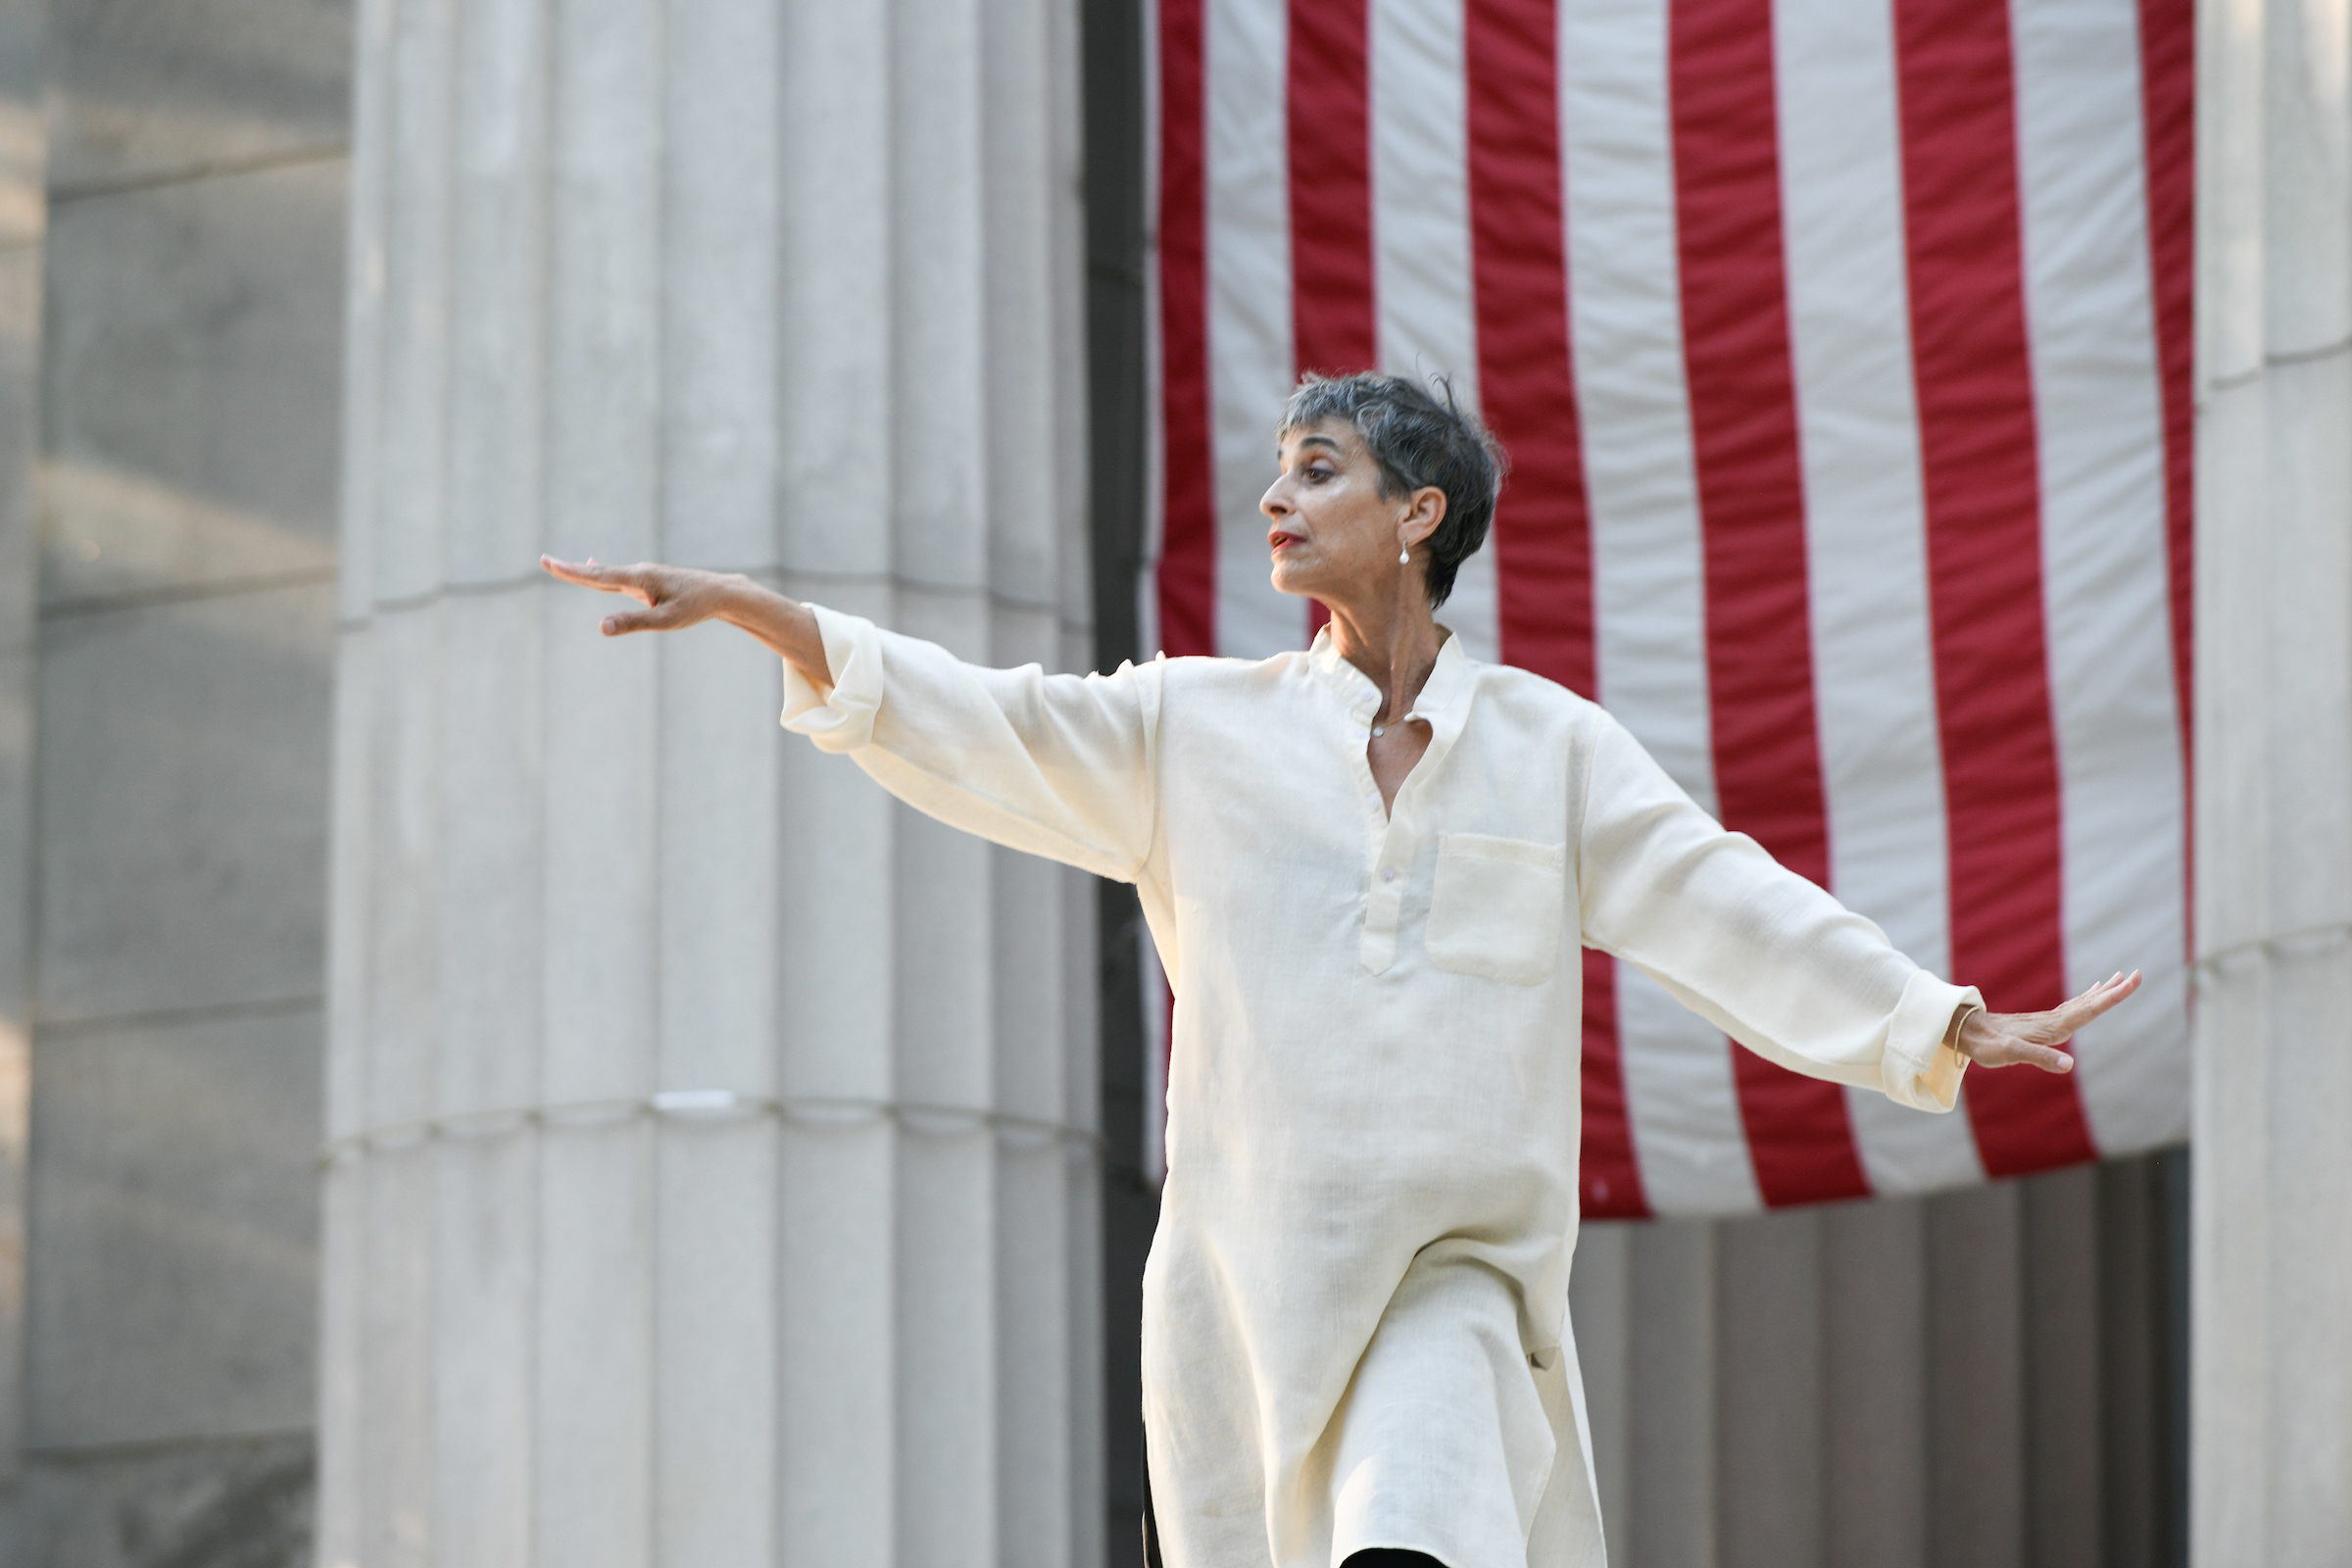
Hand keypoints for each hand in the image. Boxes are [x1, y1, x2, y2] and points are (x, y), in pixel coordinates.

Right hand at [540, 555, 741, 635]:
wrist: (722, 593)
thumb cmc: (696, 607)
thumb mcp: (665, 621)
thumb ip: (632, 623)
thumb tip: (601, 627)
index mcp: (640, 579)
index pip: (598, 576)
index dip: (572, 572)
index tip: (549, 563)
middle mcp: (639, 573)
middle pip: (598, 572)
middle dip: (571, 569)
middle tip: (544, 561)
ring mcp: (644, 576)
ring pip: (608, 573)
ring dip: (584, 571)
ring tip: (563, 566)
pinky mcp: (650, 581)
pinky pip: (619, 577)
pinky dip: (601, 572)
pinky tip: (595, 565)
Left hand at [1953, 970, 2141, 1072]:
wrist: (1965, 1032)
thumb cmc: (1987, 1045)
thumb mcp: (2011, 1054)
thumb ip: (2040, 1058)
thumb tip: (2070, 1064)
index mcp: (2053, 1026)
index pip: (2090, 1009)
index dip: (2113, 996)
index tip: (2133, 980)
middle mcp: (2053, 1020)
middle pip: (2090, 1002)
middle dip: (2114, 991)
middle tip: (2137, 975)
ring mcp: (2047, 1021)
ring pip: (2082, 1003)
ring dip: (2102, 993)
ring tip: (2119, 979)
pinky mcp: (2040, 1024)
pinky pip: (2071, 1009)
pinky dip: (2085, 1000)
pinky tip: (2088, 996)